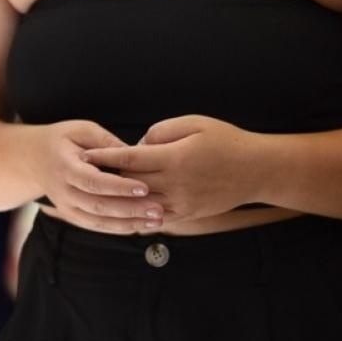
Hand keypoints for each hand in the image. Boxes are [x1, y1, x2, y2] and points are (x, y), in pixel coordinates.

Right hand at [27, 120, 163, 233]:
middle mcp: (63, 191)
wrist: (34, 159)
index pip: (92, 181)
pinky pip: (97, 227)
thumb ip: (107, 142)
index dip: (118, 187)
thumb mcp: (81, 130)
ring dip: (129, 224)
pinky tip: (142, 226)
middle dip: (130, 210)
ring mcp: (66, 207)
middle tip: (158, 209)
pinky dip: (120, 229)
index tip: (144, 187)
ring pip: (99, 221)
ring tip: (156, 221)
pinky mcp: (73, 216)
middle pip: (98, 206)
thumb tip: (136, 154)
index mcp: (65, 166)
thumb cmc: (62, 141)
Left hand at [81, 115, 260, 224]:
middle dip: (108, 176)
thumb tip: (138, 144)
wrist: (259, 170)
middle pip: (130, 182)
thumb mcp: (193, 124)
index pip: (128, 159)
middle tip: (87, 172)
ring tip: (100, 191)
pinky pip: (156, 216)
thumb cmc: (226, 140)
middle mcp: (176, 184)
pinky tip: (125, 208)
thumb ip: (160, 131)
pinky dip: (139, 212)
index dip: (103, 157)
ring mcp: (183, 202)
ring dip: (121, 197)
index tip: (82, 155)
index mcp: (174, 158)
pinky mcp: (189, 214)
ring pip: (140, 203)